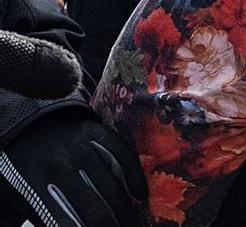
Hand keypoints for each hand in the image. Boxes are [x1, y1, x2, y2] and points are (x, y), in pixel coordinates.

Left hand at [0, 109, 147, 226]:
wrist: (25, 120)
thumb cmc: (19, 163)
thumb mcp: (14, 191)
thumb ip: (34, 211)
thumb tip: (59, 225)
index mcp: (32, 183)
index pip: (61, 219)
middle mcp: (58, 165)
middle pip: (92, 207)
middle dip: (109, 226)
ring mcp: (79, 146)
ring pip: (109, 184)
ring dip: (125, 210)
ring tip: (134, 225)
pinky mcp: (95, 130)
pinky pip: (120, 152)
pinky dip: (133, 174)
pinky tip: (140, 194)